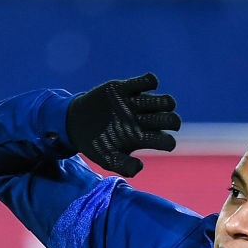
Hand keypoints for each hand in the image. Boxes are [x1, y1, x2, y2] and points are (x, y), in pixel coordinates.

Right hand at [65, 73, 180, 176]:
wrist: (76, 124)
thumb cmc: (96, 144)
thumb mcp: (106, 159)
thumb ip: (123, 166)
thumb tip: (140, 166)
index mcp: (143, 138)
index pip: (167, 141)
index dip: (167, 142)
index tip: (155, 141)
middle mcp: (145, 121)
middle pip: (171, 119)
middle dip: (171, 120)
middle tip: (154, 122)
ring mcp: (137, 104)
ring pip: (165, 101)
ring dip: (164, 102)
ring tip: (143, 105)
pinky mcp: (127, 88)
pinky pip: (147, 81)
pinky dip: (149, 82)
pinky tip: (135, 90)